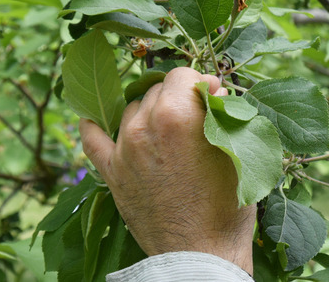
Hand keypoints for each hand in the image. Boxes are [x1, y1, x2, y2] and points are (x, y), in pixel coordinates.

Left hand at [80, 67, 254, 273]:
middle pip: (158, 89)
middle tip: (193, 117)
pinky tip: (95, 118)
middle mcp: (144, 126)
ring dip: (149, 111)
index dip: (200, 83)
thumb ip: (221, 110)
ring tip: (166, 129)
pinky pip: (93, 138)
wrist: (201, 254)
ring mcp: (123, 149)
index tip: (210, 96)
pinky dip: (94, 125)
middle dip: (177, 97)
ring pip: (132, 108)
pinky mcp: (111, 172)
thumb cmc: (227, 204)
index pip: (182, 75)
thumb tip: (212, 87)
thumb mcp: (235, 150)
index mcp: (177, 115)